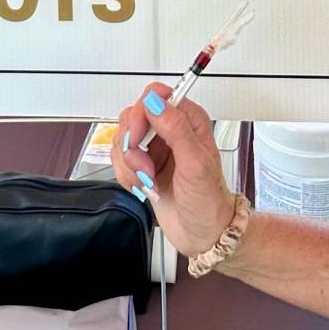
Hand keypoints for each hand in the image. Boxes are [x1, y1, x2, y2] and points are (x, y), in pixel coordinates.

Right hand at [111, 86, 236, 259]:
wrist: (203, 234)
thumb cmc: (208, 201)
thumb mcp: (196, 163)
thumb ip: (176, 129)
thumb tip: (155, 101)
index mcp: (188, 120)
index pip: (154, 95)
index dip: (141, 114)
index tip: (139, 137)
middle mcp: (170, 130)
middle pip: (132, 117)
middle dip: (133, 147)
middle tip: (147, 168)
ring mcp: (155, 148)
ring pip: (122, 140)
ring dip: (130, 166)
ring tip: (149, 181)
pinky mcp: (144, 165)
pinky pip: (120, 160)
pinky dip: (127, 176)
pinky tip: (144, 187)